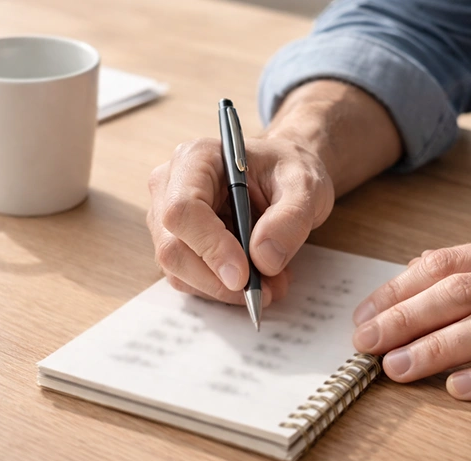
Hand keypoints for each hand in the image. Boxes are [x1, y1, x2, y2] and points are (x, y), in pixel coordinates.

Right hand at [146, 80, 401, 305]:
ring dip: (224, 289)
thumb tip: (263, 260)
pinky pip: (188, 280)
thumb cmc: (287, 172)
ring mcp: (166, 218)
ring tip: (271, 283)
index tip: (244, 276)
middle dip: (219, 280)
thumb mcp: (304, 187)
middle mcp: (170, 186)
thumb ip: (289, 219)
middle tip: (267, 290)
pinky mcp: (176, 245)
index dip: (210, 247)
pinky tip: (255, 279)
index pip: (183, 209)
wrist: (283, 176)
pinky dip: (222, 290)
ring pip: (178, 271)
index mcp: (195, 159)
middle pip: (173, 247)